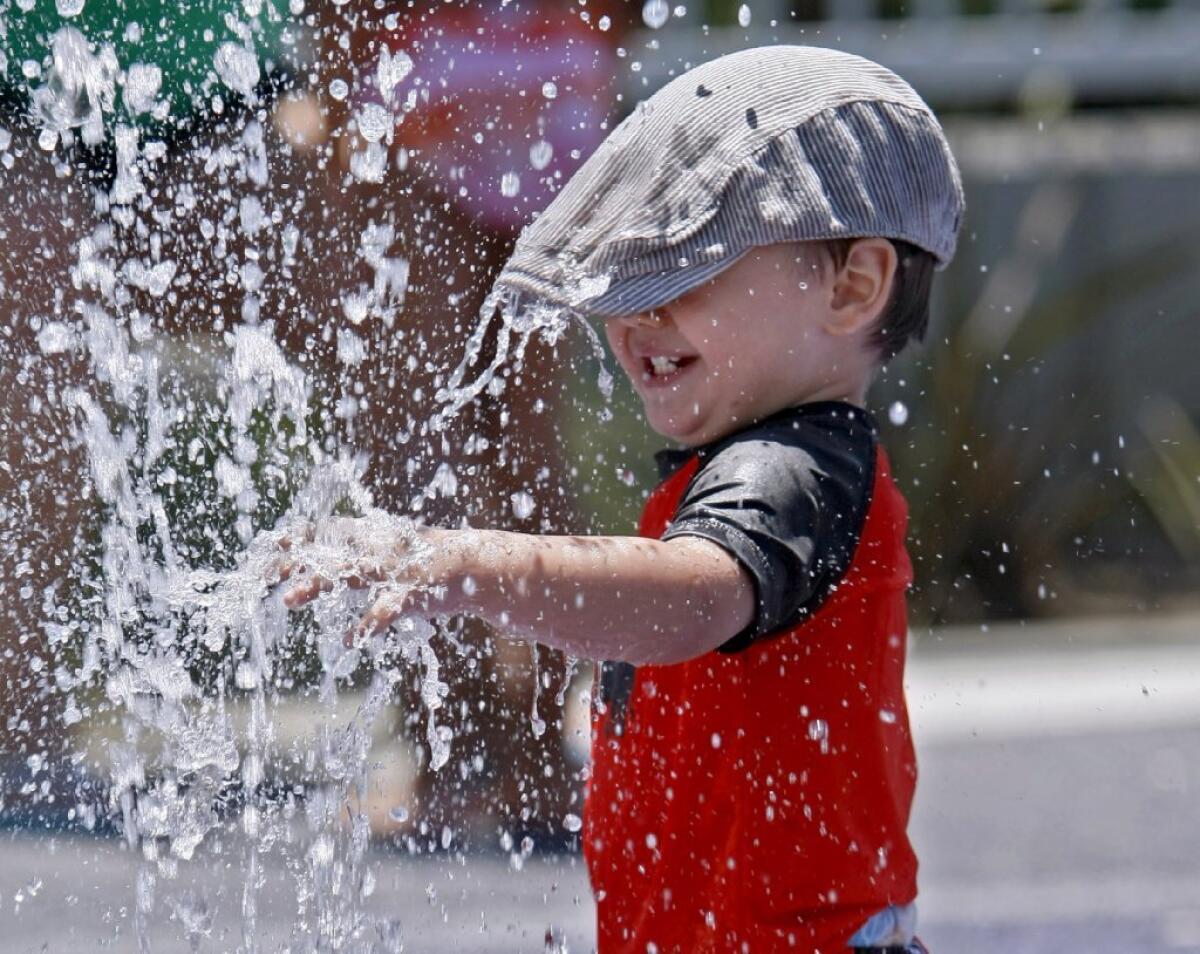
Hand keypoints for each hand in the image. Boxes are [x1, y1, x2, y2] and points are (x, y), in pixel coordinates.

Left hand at [274, 520, 464, 642]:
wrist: (474, 565)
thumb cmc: (424, 561)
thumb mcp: (388, 551)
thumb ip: (356, 555)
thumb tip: (316, 562)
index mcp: (370, 534)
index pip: (322, 531)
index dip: (293, 540)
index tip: (265, 551)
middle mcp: (377, 546)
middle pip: (327, 551)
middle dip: (294, 562)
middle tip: (265, 575)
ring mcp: (394, 568)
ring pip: (348, 573)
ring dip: (316, 585)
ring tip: (288, 599)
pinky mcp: (414, 591)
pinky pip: (385, 608)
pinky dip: (367, 623)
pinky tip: (350, 638)